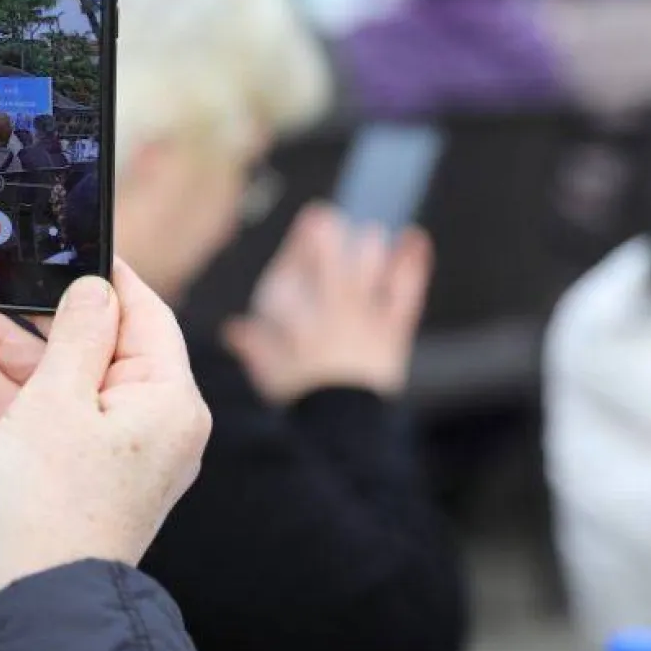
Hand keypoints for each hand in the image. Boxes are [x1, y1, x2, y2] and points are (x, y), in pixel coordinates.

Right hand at [0, 261, 211, 607]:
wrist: (31, 604)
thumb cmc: (56, 505)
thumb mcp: (61, 400)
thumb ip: (76, 334)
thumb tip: (95, 289)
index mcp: (167, 401)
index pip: (143, 314)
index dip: (104, 277)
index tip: (69, 243)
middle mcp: (145, 422)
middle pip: (87, 343)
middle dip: (26, 313)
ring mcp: (103, 449)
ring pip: (50, 377)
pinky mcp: (64, 470)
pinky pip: (32, 413)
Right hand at [224, 205, 430, 403]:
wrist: (340, 431)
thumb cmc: (301, 402)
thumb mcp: (269, 378)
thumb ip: (254, 348)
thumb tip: (235, 331)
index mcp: (292, 327)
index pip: (289, 279)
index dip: (298, 249)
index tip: (310, 221)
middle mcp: (325, 321)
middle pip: (325, 271)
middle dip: (326, 242)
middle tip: (328, 219)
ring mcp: (361, 325)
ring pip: (364, 278)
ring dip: (367, 252)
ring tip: (370, 234)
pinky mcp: (391, 334)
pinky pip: (403, 294)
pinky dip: (412, 265)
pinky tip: (416, 238)